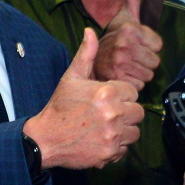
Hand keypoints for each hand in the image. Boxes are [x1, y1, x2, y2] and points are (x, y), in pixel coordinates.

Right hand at [23, 29, 143, 169]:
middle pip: (138, 112)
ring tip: (106, 128)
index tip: (107, 100)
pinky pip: (126, 149)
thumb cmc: (60, 107)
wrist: (46, 138)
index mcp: (107, 92)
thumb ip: (86, 54)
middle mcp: (113, 113)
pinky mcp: (110, 153)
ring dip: (124, 130)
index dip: (121, 95)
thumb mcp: (71, 77)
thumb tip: (90, 31)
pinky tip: (102, 140)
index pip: (133, 92)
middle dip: (126, 112)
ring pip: (135, 132)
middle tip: (108, 114)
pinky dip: (116, 147)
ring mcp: (113, 135)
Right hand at [94, 0, 161, 90]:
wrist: (89, 60)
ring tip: (126, 66)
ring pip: (148, 75)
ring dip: (139, 74)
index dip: (149, 47)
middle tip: (130, 57)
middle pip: (155, 62)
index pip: (159, 45)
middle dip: (145, 62)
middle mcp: (124, 44)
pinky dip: (132, 84)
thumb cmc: (112, 38)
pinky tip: (122, 76)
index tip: (136, 44)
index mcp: (130, 29)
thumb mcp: (124, 16)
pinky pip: (140, 86)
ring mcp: (120, 62)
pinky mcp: (117, 80)